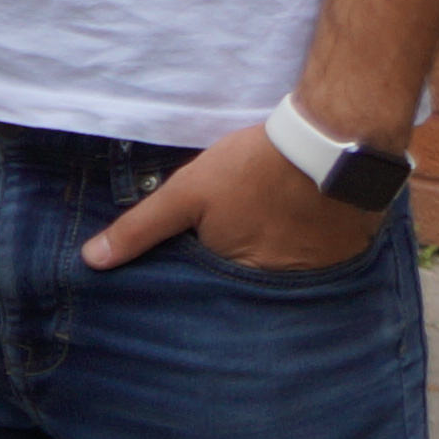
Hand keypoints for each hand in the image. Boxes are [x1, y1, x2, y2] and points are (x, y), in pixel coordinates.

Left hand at [84, 123, 395, 275]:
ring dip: (271, 260)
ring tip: (262, 233)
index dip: (197, 276)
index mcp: (239, 280)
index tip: (193, 259)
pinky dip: (302, 251)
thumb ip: (140, 229)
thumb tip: (92, 261)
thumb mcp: (185, 195)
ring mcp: (318, 276)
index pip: (209, 291)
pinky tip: (294, 228)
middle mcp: (280, 290)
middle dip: (232, 272)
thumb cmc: (252, 171)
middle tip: (232, 240)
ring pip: (281, 276)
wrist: (329, 147)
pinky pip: (316, 264)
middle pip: (246, 286)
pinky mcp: (345, 258)